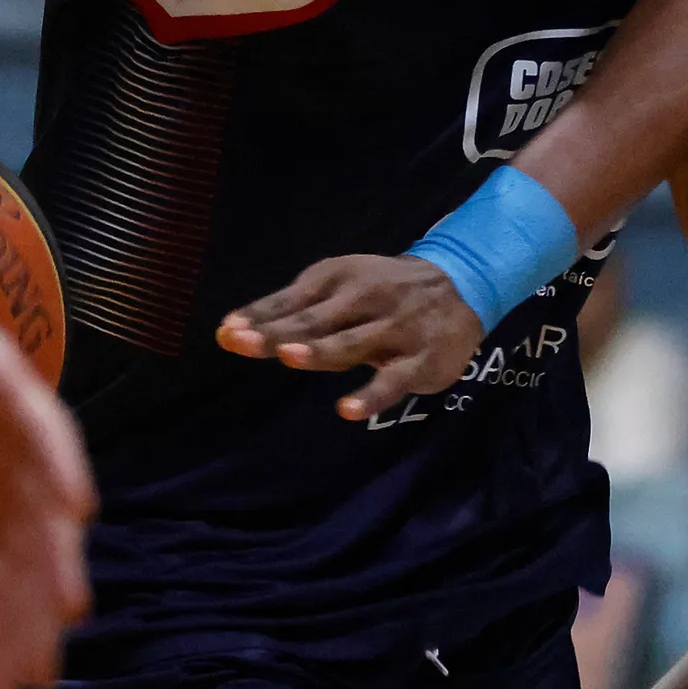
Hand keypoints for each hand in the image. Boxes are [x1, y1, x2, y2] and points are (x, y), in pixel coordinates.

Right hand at [0, 178, 93, 688]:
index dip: (3, 635)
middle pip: (27, 553)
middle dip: (31, 614)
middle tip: (40, 675)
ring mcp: (4, 424)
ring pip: (44, 499)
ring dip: (58, 553)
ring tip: (68, 610)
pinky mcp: (3, 376)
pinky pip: (43, 425)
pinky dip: (60, 464)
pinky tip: (75, 508)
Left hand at [217, 254, 485, 422]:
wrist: (461, 284)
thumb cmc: (381, 291)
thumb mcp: (338, 288)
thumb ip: (286, 311)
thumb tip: (227, 330)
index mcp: (340, 279)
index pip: (294, 300)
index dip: (260, 316)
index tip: (227, 332)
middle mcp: (366, 299)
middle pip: (316, 320)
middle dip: (279, 332)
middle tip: (241, 341)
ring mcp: (394, 329)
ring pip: (352, 343)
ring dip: (321, 349)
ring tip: (289, 355)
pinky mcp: (419, 360)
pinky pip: (392, 380)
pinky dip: (371, 396)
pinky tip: (347, 409)